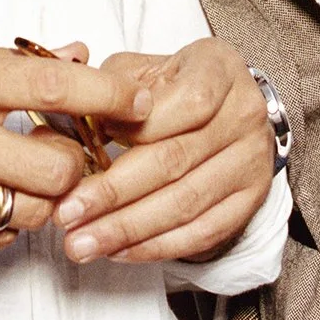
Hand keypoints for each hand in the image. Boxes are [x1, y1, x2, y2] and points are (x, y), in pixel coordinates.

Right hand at [0, 36, 153, 256]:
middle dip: (77, 160)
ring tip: (23, 166)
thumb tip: (77, 57)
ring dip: (45, 191)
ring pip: (35, 209)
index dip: (108, 95)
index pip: (51, 88)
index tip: (144, 98)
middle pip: (58, 166)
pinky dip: (6, 215)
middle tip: (71, 146)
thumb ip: (8, 60)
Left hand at [54, 38, 273, 263]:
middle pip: (175, 160)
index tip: (86, 151)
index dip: (135, 128)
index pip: (184, 102)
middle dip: (114, 193)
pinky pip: (201, 233)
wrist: (229, 104)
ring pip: (185, 204)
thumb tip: (70, 119)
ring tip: (82, 242)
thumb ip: (110, 87)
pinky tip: (118, 251)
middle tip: (68, 213)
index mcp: (218, 68)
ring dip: (128, 229)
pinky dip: (156, 246)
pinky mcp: (250, 201)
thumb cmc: (174, 84)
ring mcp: (251, 161)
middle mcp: (243, 114)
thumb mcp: (144, 68)